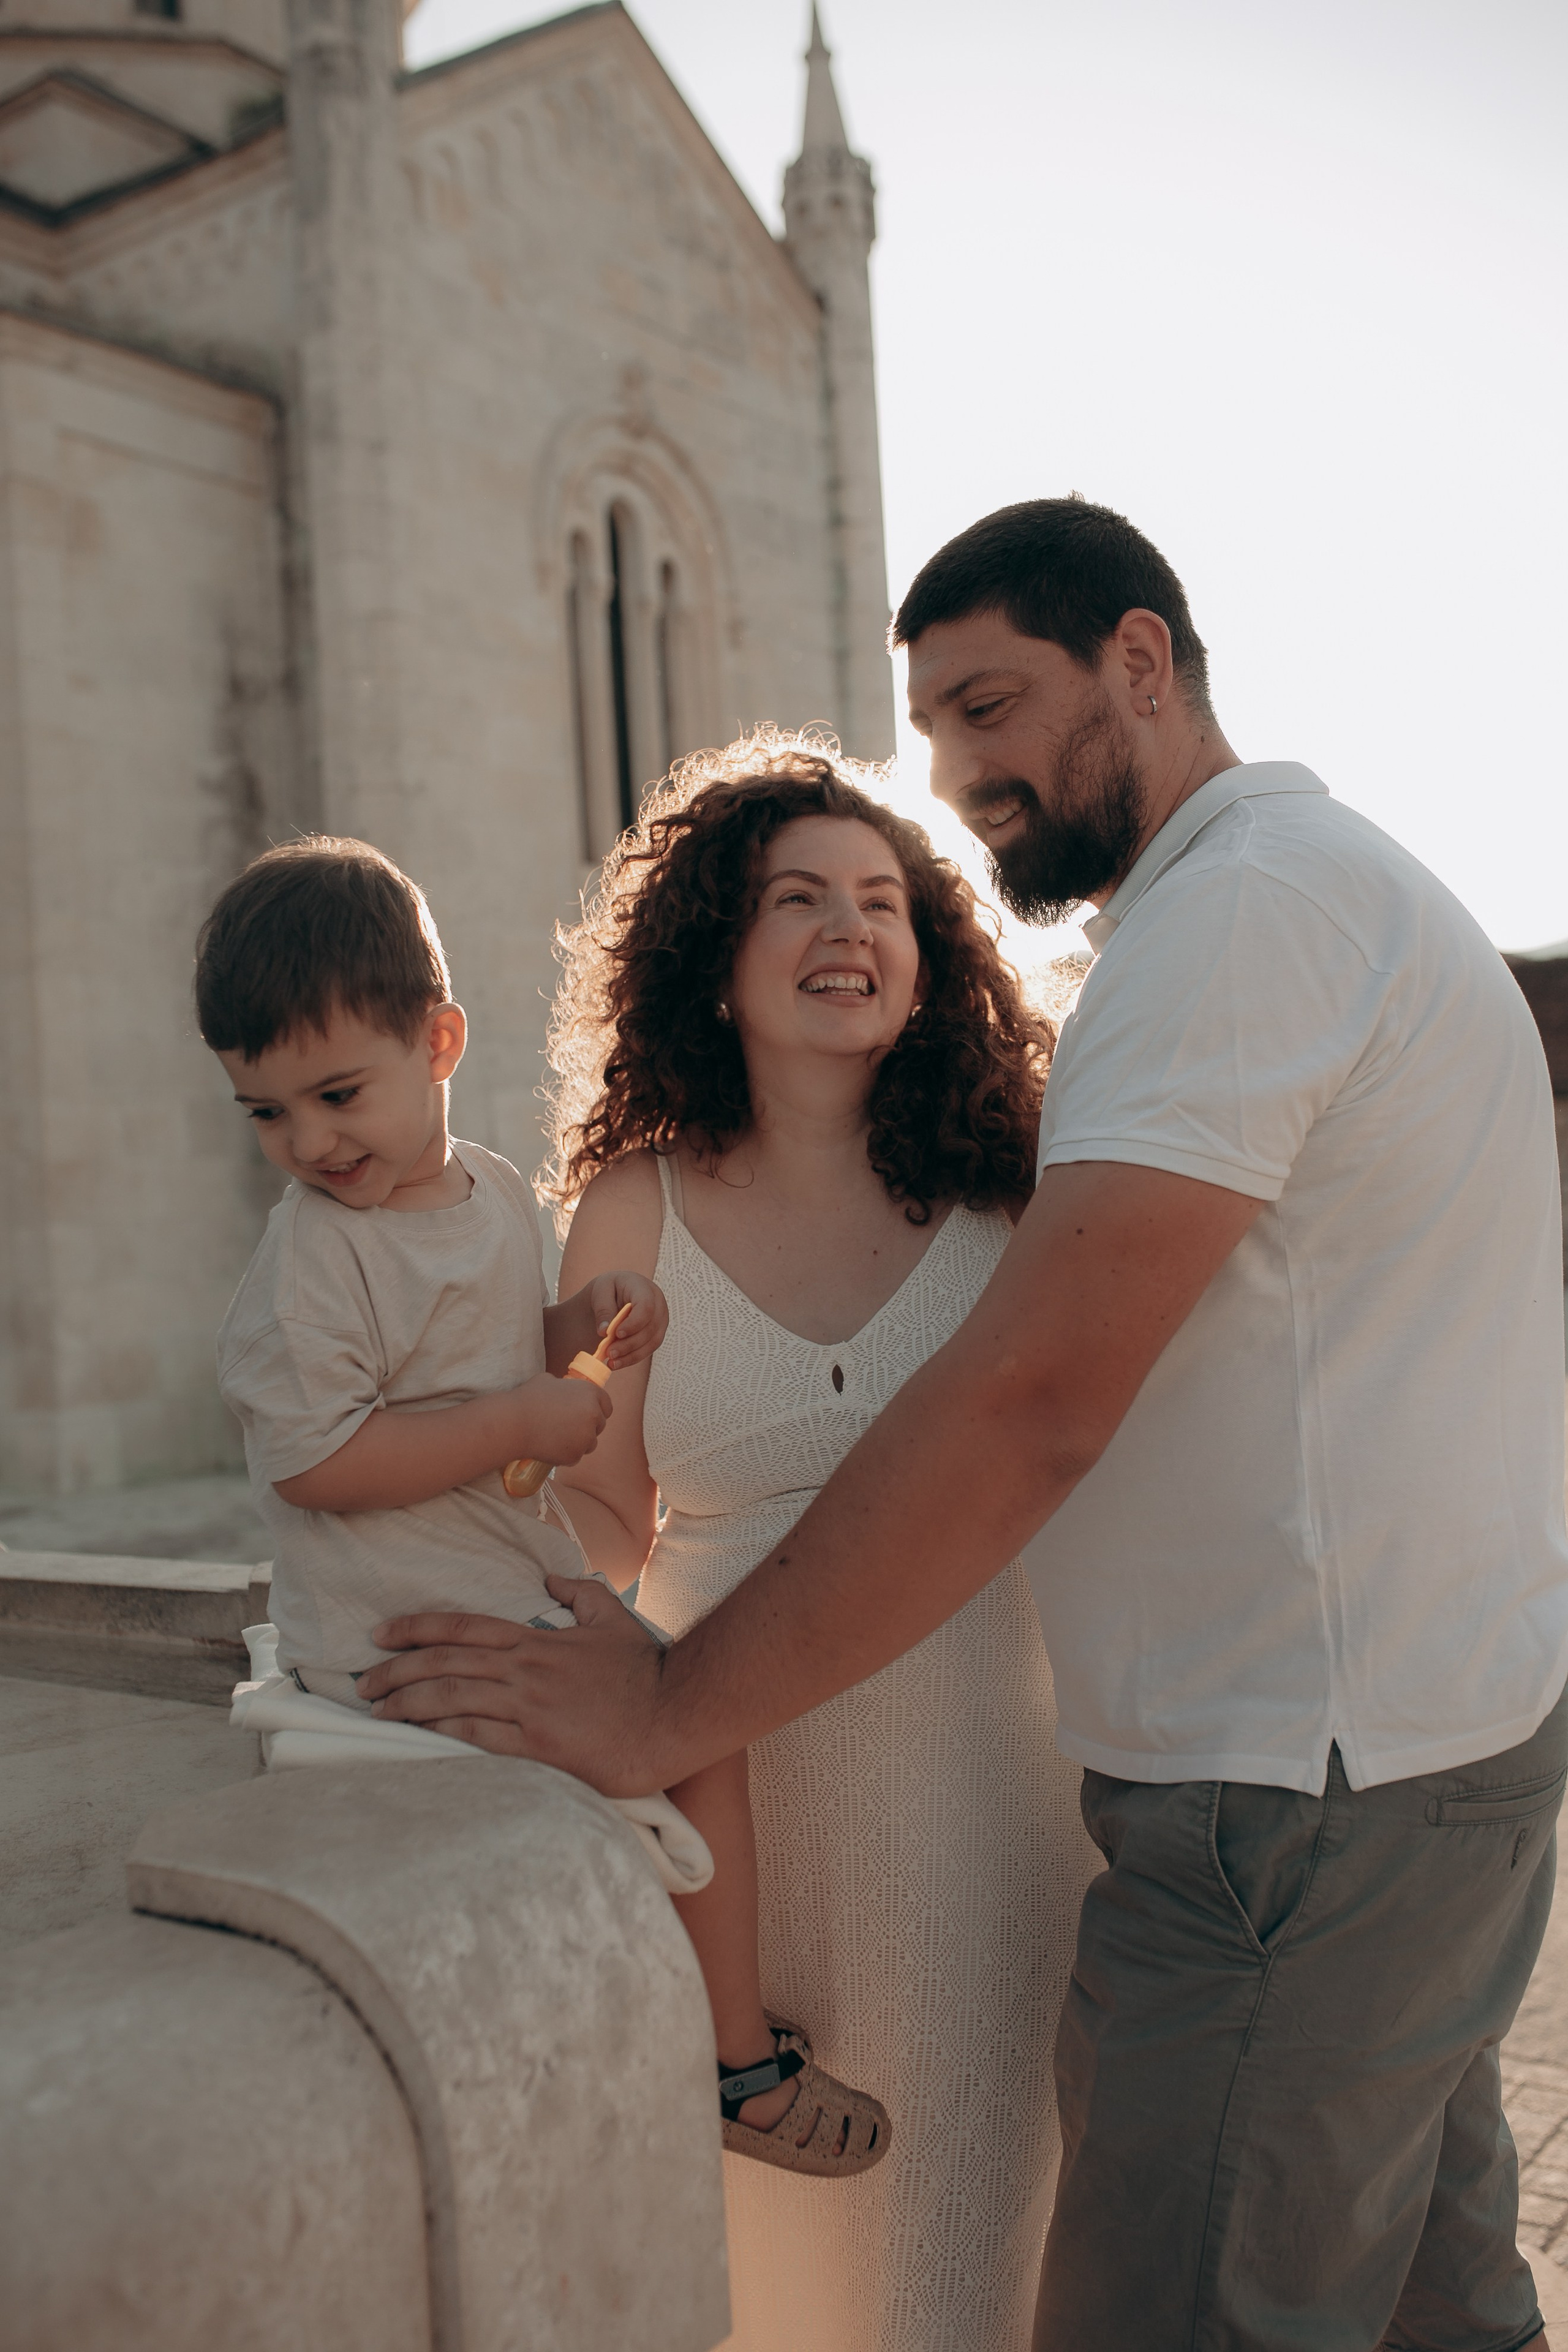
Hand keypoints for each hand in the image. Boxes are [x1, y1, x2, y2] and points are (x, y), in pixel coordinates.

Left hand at [360, 1578, 668, 1790]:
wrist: (673, 1716)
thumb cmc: (644, 1672)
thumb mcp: (612, 1619)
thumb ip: (579, 1593)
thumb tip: (550, 1578)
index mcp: (535, 1641)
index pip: (462, 1627)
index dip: (416, 1628)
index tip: (382, 1634)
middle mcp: (523, 1671)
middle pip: (444, 1663)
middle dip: (395, 1670)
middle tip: (363, 1679)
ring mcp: (528, 1709)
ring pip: (450, 1698)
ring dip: (406, 1703)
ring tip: (377, 1710)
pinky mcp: (537, 1749)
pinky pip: (476, 1738)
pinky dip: (440, 1733)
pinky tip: (416, 1735)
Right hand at [509, 1370, 611, 1466]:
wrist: (514, 1423)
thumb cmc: (528, 1399)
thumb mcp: (549, 1381)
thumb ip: (566, 1387)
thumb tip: (566, 1390)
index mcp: (590, 1393)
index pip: (606, 1405)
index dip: (597, 1410)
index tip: (587, 1415)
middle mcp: (593, 1414)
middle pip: (599, 1426)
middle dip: (587, 1428)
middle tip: (567, 1428)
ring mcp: (586, 1436)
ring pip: (590, 1444)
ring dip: (578, 1443)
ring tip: (556, 1438)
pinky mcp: (575, 1454)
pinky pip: (575, 1457)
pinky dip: (565, 1455)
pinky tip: (550, 1447)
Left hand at [588, 1271, 667, 1370]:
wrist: (614, 1295)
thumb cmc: (607, 1290)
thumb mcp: (600, 1292)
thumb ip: (603, 1310)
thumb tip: (603, 1332)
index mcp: (644, 1288)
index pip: (646, 1307)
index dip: (634, 1323)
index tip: (616, 1334)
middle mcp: (658, 1303)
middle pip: (650, 1327)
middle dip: (630, 1343)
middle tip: (609, 1353)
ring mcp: (660, 1320)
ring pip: (652, 1342)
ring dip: (631, 1355)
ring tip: (611, 1362)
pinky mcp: (656, 1334)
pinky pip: (648, 1349)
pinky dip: (632, 1358)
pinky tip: (617, 1364)